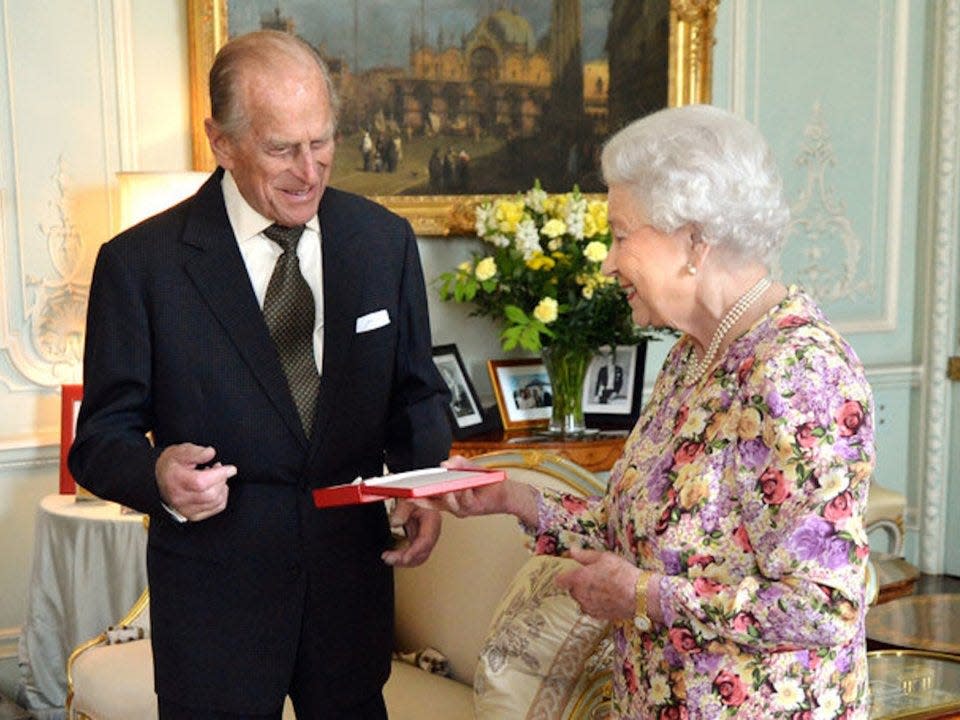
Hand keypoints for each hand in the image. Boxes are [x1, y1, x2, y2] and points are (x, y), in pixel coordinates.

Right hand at [155, 443, 235, 521]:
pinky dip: (222, 497)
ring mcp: (186, 509)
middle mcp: (180, 498)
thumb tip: (211, 453)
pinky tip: (216, 488)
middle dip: (221, 480)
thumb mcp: (181, 451)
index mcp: (176, 480)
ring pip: (215, 502)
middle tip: (219, 469)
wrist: (159, 479)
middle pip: (211, 494)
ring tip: (215, 477)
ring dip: (222, 488)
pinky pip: (216, 508)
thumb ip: (196, 452)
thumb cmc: (172, 465)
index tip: (230, 468)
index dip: (220, 475)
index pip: (202, 482)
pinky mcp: (193, 515)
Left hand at [382, 499, 440, 566]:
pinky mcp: (420, 540)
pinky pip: (414, 554)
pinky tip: (393, 557)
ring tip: (388, 558)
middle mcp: (432, 532)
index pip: (426, 540)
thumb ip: (402, 510)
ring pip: (419, 557)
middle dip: (406, 559)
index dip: (415, 551)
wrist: (420, 498)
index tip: (404, 558)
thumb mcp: (409, 500)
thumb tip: (395, 523)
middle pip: (422, 552)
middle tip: (389, 558)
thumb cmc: (417, 497)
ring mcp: (427, 538)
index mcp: (433, 521)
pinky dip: (404, 558)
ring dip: (404, 561)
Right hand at [410, 456, 538, 524]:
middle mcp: (450, 502)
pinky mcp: (473, 508)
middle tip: (418, 491)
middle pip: (433, 502)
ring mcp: (461, 507)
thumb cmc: (484, 481)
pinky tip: (465, 486)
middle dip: (424, 498)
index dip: (415, 495)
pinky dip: (464, 493)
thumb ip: (457, 462)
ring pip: (449, 503)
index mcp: (445, 494)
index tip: (406, 491)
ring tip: (447, 487)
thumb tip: (445, 463)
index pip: (427, 496)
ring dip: (447, 495)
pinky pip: (465, 502)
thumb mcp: (469, 467)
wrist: (505, 492)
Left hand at [554, 546, 640, 621]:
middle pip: (572, 590)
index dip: (563, 577)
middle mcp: (580, 595)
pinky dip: (596, 604)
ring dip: (587, 595)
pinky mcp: (598, 616)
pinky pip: (591, 609)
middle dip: (579, 585)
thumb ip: (584, 555)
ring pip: (582, 600)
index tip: (567, 575)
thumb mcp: (603, 557)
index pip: (560, 580)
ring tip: (604, 588)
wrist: (639, 596)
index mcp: (578, 579)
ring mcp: (588, 607)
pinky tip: (608, 598)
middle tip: (594, 578)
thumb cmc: (621, 573)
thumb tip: (571, 550)